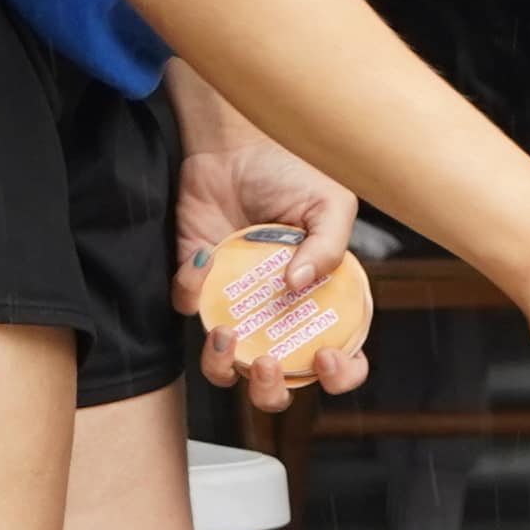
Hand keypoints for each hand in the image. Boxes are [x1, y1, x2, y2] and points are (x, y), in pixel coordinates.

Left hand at [168, 87, 365, 413]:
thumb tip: (297, 286)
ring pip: (225, 369)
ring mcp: (236, 305)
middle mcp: (278, 314)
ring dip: (224, 368)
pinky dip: (192, 290)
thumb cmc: (293, 169)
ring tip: (228, 336)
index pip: (339, 359)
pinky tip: (205, 257)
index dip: (339, 374)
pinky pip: (189, 307)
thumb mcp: (330, 202)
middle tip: (269, 361)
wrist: (236, 141)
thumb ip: (328, 245)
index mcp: (322, 302)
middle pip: (279, 383)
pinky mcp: (197, 285)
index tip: (326, 357)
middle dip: (273, 389)